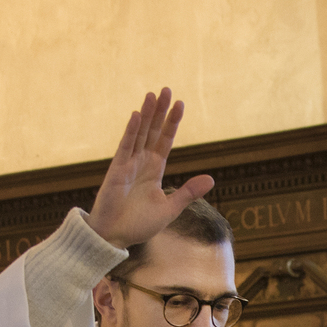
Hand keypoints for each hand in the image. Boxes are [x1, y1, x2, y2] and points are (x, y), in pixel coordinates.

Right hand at [86, 88, 215, 249]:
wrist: (114, 237)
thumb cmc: (139, 224)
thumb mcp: (170, 208)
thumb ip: (188, 192)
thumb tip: (211, 178)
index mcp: (154, 170)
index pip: (165, 140)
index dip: (172, 122)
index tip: (180, 104)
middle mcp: (141, 162)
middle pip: (152, 131)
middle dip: (160, 111)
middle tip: (166, 89)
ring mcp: (128, 164)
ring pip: (139, 133)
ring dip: (147, 114)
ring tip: (153, 94)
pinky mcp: (116, 170)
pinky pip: (125, 147)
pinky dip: (132, 131)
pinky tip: (138, 115)